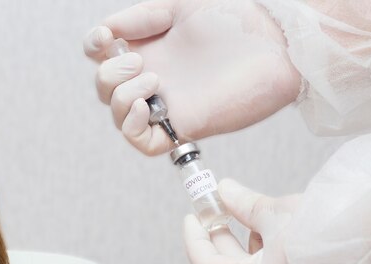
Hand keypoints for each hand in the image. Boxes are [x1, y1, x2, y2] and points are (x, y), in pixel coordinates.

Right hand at [83, 0, 300, 154]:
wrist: (276, 43)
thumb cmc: (235, 19)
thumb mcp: (180, 6)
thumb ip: (140, 17)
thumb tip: (107, 33)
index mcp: (151, 47)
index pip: (103, 56)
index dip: (94, 48)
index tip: (106, 37)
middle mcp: (156, 77)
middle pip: (105, 88)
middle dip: (111, 74)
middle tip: (142, 62)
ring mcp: (168, 104)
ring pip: (118, 116)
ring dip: (121, 97)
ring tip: (153, 81)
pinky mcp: (185, 126)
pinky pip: (142, 142)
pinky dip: (132, 127)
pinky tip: (147, 107)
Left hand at [183, 179, 332, 263]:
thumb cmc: (332, 231)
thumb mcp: (279, 213)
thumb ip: (245, 204)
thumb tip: (224, 191)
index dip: (195, 242)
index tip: (192, 219)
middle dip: (225, 237)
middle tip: (219, 209)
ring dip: (254, 243)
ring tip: (264, 215)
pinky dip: (276, 254)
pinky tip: (289, 231)